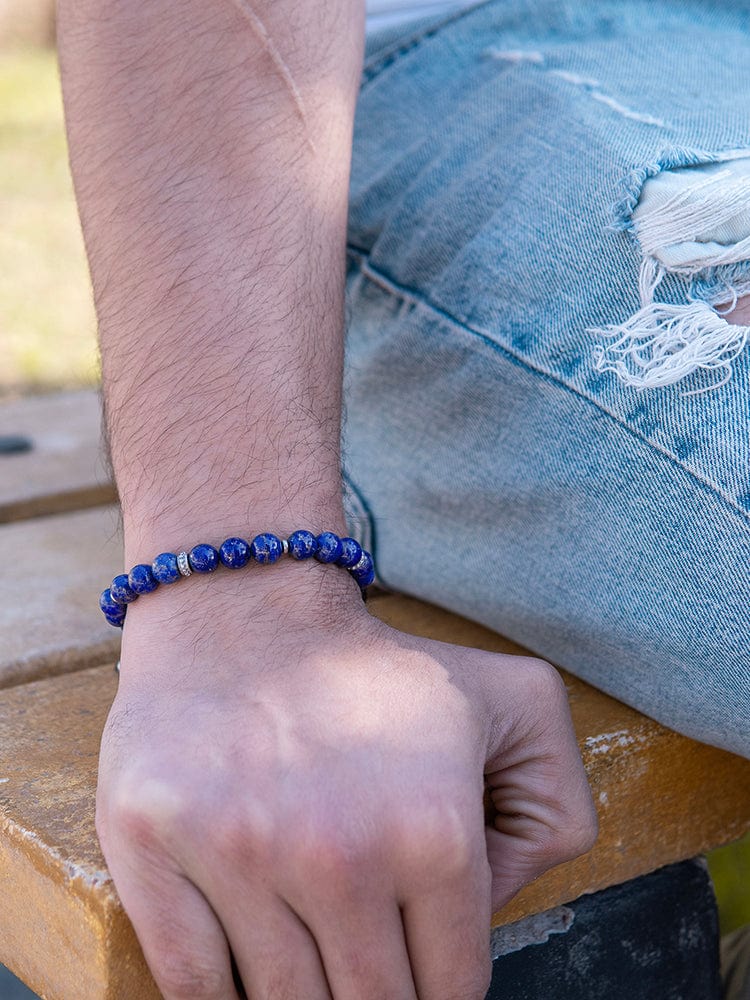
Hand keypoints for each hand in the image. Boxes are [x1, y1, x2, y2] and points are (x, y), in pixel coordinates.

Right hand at [96, 567, 595, 999]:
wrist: (246, 609)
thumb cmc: (378, 668)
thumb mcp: (518, 702)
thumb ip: (556, 810)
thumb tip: (502, 908)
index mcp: (434, 832)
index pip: (453, 988)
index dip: (440, 978)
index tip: (420, 951)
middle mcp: (336, 854)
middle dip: (380, 993)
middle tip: (369, 953)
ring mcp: (234, 854)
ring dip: (306, 992)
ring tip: (313, 936)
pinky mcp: (149, 845)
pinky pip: (193, 988)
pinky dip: (224, 994)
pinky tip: (247, 955)